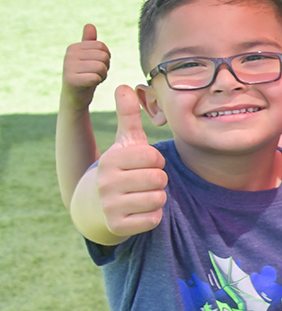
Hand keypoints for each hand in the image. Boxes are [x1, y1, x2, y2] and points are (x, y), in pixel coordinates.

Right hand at [64, 24, 110, 103]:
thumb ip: (89, 42)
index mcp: (74, 47)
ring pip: (101, 66)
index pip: (102, 46)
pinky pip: (96, 77)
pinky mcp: (71, 80)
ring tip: (92, 78)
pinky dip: (97, 82)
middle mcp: (69, 54)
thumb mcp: (87, 58)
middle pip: (103, 56)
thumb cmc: (85, 75)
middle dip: (105, 67)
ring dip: (102, 75)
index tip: (95, 66)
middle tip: (94, 74)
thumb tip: (89, 25)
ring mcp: (68, 67)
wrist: (75, 97)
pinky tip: (89, 85)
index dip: (105, 58)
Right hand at [95, 85, 166, 236]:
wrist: (93, 206)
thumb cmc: (118, 169)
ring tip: (140, 194)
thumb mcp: (123, 143)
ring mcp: (110, 205)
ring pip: (159, 198)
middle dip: (157, 180)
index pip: (155, 158)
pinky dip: (152, 216)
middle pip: (159, 179)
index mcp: (110, 160)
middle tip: (142, 182)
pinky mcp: (118, 226)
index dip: (156, 161)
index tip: (144, 165)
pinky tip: (137, 211)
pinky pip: (154, 219)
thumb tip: (124, 85)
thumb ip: (128, 116)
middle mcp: (106, 182)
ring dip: (156, 198)